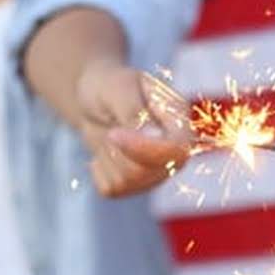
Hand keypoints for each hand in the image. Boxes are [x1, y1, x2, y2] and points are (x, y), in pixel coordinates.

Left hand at [76, 60, 192, 196]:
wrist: (94, 99)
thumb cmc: (110, 86)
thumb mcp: (118, 88)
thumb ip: (135, 111)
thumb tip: (155, 137)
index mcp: (180, 121)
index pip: (177, 149)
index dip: (145, 148)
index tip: (113, 133)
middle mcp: (176, 152)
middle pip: (150, 170)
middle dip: (120, 151)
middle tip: (110, 129)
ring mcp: (158, 171)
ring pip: (128, 181)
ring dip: (108, 157)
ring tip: (110, 135)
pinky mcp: (136, 185)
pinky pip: (112, 188)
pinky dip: (98, 169)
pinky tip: (106, 150)